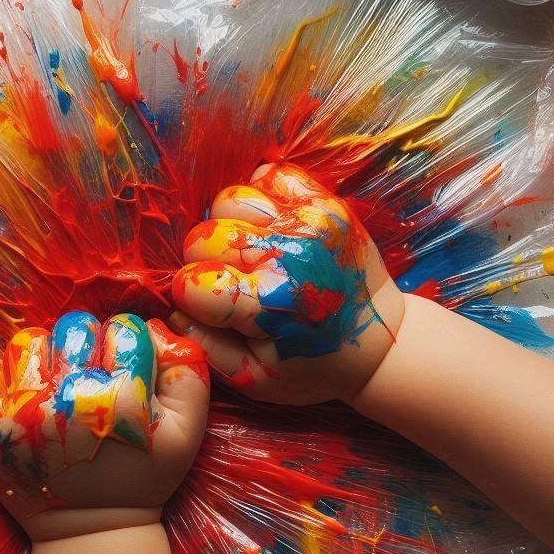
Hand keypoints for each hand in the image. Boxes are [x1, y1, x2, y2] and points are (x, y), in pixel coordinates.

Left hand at [0, 312, 209, 540]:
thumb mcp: (188, 431)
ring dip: (44, 356)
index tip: (124, 368)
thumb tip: (153, 328)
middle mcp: (71, 400)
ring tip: (55, 383)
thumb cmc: (142, 475)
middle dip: (86, 344)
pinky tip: (26, 400)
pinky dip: (5, 382)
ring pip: (29, 342)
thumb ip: (186, 371)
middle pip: (75, 327)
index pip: (124, 328)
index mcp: (122, 398)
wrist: (90, 532)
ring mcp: (25, 414)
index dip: (127, 343)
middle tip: (89, 373)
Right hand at [170, 164, 404, 404]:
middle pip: (204, 236)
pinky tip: (268, 227)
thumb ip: (208, 348)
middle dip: (205, 261)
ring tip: (249, 251)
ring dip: (229, 224)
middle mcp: (289, 255)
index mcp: (271, 304)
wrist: (378, 338)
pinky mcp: (323, 200)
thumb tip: (175, 312)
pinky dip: (260, 198)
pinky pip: (268, 176)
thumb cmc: (310, 364)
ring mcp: (308, 221)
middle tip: (230, 281)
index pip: (193, 283)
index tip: (206, 306)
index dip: (189, 296)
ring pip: (230, 199)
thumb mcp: (257, 378)